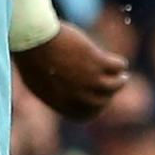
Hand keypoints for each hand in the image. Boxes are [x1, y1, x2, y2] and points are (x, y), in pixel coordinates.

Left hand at [12, 23, 129, 120]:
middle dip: (108, 94)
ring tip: (122, 76)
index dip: (95, 108)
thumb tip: (66, 95)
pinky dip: (120, 65)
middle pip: (103, 100)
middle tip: (112, 85)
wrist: (33, 40)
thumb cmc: (32, 58)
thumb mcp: (40, 82)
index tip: (99, 100)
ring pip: (115, 85)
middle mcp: (80, 96)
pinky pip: (117, 67)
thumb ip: (55, 92)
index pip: (86, 115)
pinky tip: (120, 63)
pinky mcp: (98, 61)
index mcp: (63, 104)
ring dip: (120, 80)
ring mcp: (90, 80)